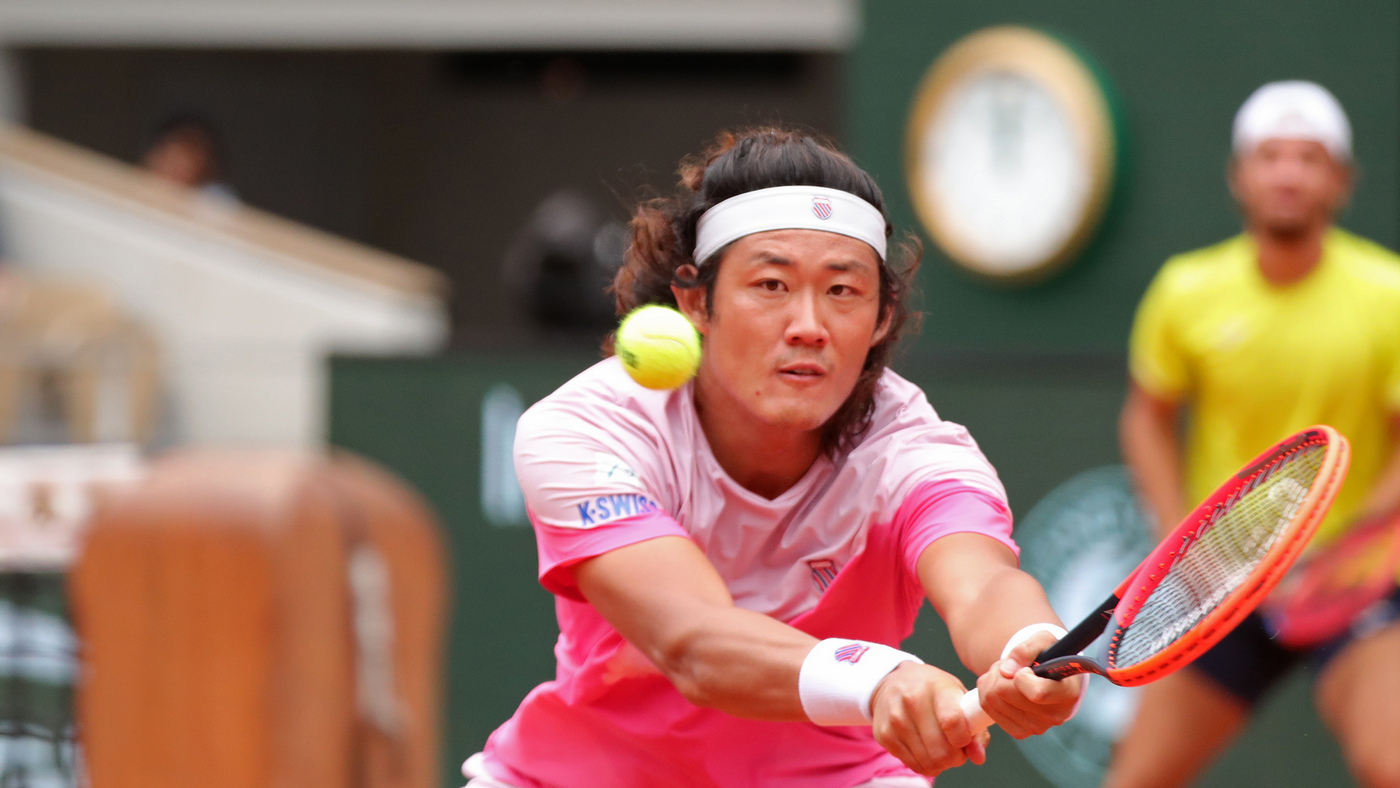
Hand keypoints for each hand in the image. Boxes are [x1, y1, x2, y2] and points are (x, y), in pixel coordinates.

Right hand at [870, 662, 989, 775]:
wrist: (892, 681)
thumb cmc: (932, 690)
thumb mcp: (958, 697)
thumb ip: (975, 728)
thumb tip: (978, 756)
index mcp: (937, 688)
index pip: (952, 722)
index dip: (963, 739)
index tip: (965, 739)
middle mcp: (913, 701)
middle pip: (942, 751)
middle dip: (955, 757)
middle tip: (955, 748)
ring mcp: (896, 719)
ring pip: (928, 762)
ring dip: (941, 763)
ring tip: (941, 748)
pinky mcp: (884, 735)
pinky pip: (914, 765)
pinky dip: (925, 764)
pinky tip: (925, 749)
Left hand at [974, 631, 1084, 738]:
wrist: (1051, 677)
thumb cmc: (1050, 657)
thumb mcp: (1043, 641)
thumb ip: (1026, 649)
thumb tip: (1006, 671)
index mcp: (1068, 693)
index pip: (1037, 693)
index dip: (1021, 677)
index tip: (1024, 669)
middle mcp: (1055, 715)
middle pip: (1004, 693)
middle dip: (1000, 672)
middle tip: (1010, 665)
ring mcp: (1037, 727)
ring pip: (992, 700)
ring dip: (993, 680)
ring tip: (1008, 674)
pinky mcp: (1021, 732)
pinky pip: (988, 709)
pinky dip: (987, 693)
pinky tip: (1001, 687)